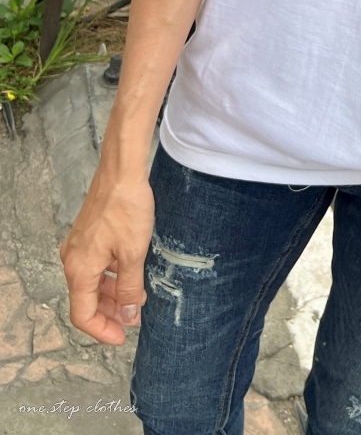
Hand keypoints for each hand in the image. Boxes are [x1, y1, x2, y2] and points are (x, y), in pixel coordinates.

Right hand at [60, 168, 153, 344]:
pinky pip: (94, 266)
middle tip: (134, 319)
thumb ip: (130, 288)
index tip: (122, 337)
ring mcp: (78, 247)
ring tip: (137, 297)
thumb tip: (129, 314)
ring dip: (112, 294)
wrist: (121, 172)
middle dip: (111, 313)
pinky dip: (110, 276)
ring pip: (91, 283)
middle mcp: (73, 260)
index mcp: (80, 269)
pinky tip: (129, 274)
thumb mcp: (133, 253)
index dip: (103, 331)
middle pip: (86, 300)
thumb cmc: (126, 207)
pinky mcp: (87, 236)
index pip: (83, 315)